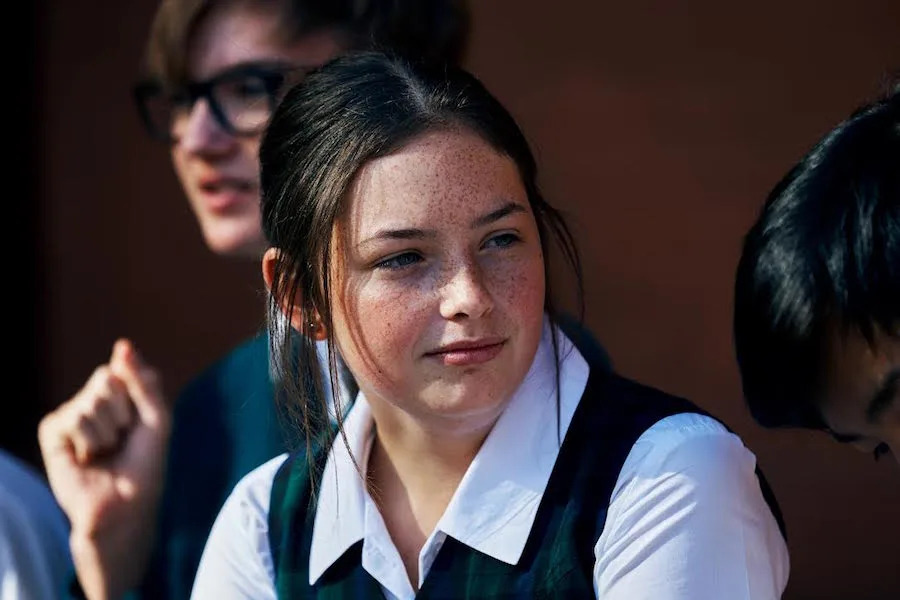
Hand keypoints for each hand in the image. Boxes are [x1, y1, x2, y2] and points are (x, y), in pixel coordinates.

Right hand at [38, 339, 170, 599]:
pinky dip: (87, 441)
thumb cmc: (145, 464)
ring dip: (107, 432)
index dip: (137, 399)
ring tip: (106, 452)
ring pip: (90, 402)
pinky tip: (86, 457)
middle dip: (123, 413)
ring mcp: (71, 414)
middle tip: (123, 439)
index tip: (140, 423)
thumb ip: (143, 380)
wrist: (125, 505)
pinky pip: (71, 419)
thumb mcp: (157, 418)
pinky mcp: (51, 432)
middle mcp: (93, 399)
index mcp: (119, 393)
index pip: (124, 369)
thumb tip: (122, 344)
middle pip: (105, 379)